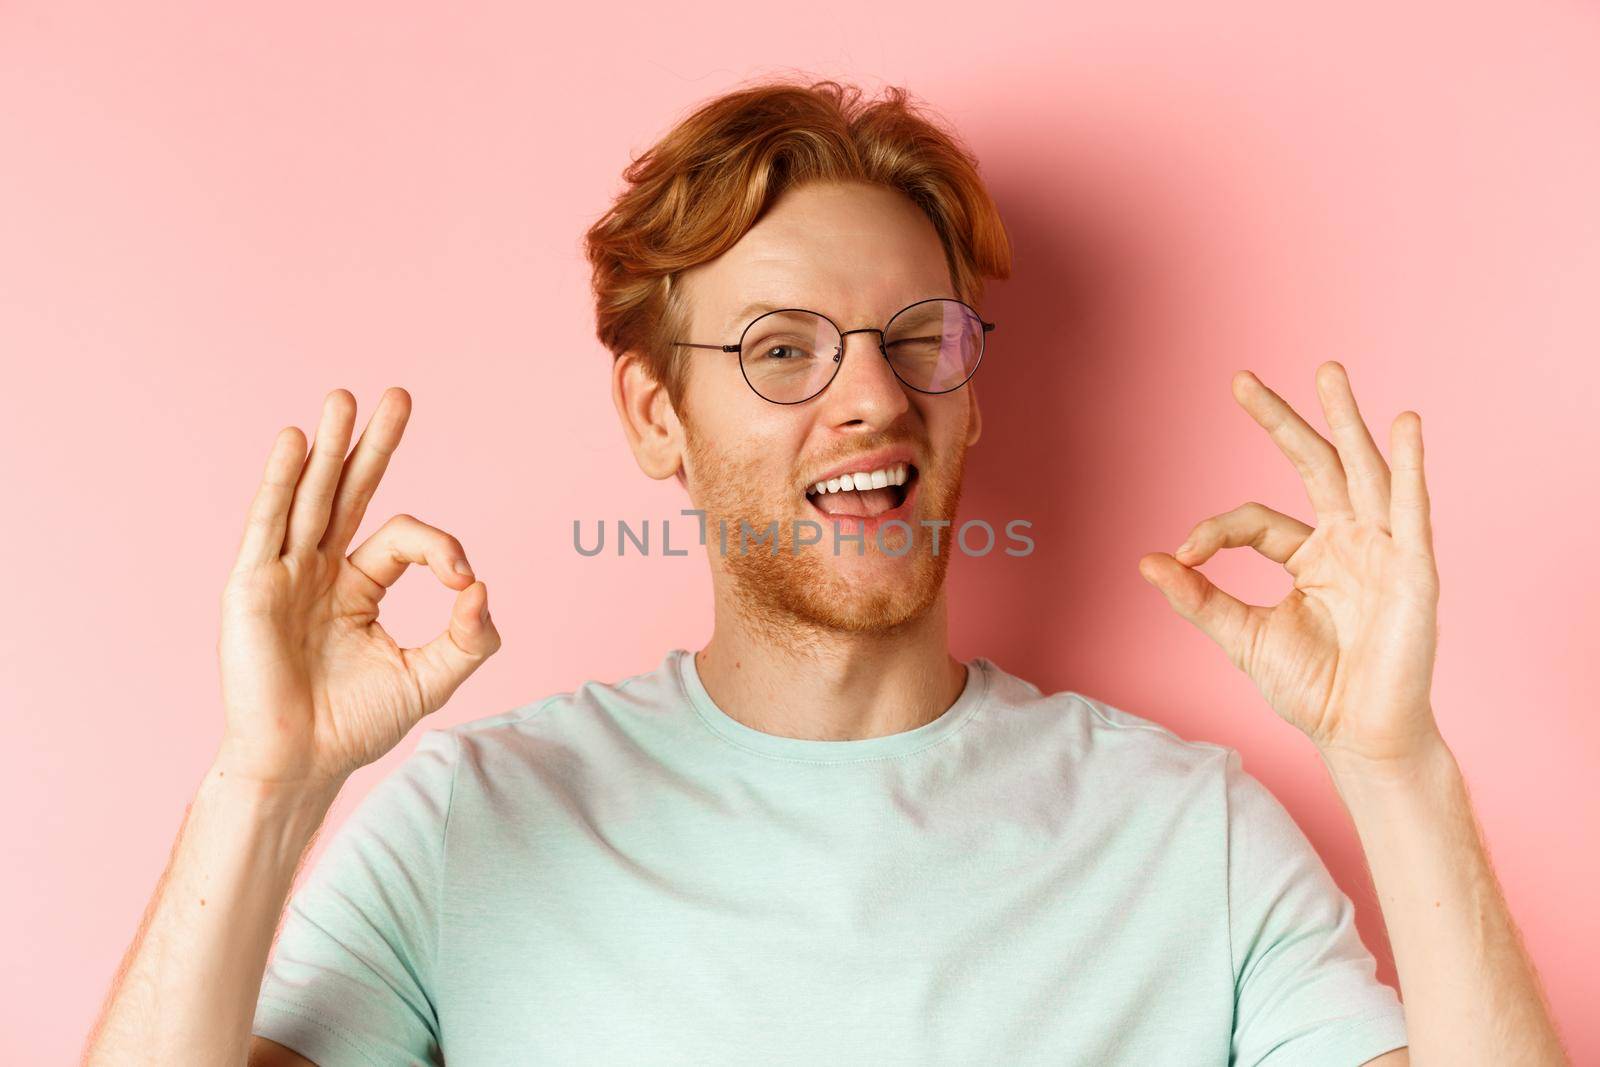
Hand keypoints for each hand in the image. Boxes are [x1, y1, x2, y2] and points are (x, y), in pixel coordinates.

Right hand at [214, 387, 500, 785]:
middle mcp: (319, 571)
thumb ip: (469, 638)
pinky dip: (280, 482)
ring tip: (343, 397)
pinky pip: (268, 524)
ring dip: (327, 446)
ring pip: (309, 497)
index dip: (441, 549)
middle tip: (399, 395)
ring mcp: (283, 575)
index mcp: (359, 586)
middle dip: (373, 445)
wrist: (300, 765)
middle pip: (350, 492)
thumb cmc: (355, 725)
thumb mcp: (430, 679)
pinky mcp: (251, 586)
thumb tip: (485, 589)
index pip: (404, 539)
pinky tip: (294, 443)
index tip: (463, 582)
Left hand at [1137, 361, 1441, 766]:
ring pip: (1361, 472)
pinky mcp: (1413, 569)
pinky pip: (1411, 509)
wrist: (1359, 735)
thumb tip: (1147, 561)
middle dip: (1282, 423)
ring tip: (1328, 372)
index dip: (1216, 531)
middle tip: (1242, 380)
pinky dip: (1409, 467)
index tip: (1184, 553)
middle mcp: (1348, 543)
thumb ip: (1199, 599)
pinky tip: (1404, 425)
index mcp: (1310, 557)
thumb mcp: (1243, 637)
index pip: (1256, 520)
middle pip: (1314, 467)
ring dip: (1346, 422)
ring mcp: (1382, 550)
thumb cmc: (1313, 688)